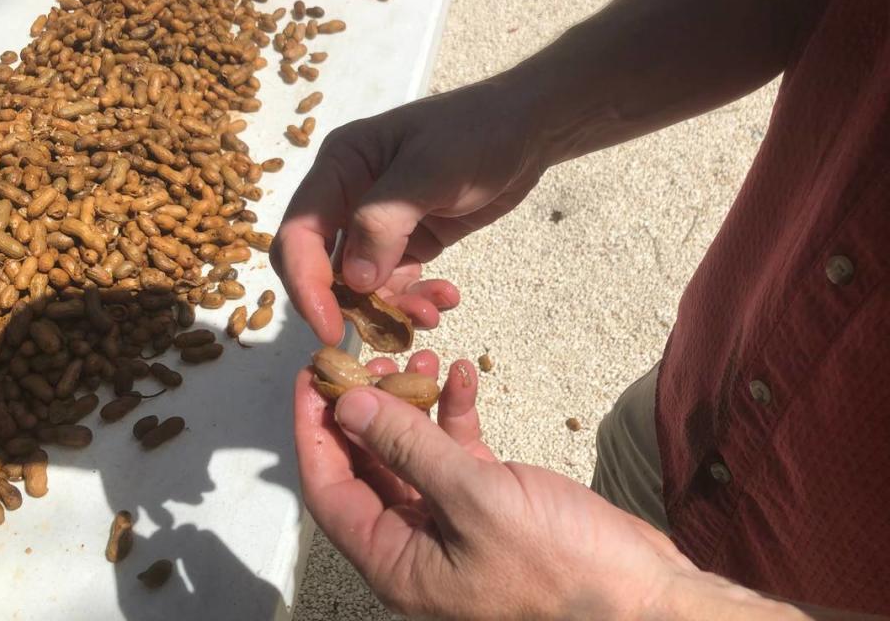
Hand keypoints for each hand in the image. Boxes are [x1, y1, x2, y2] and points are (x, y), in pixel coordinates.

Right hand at [272, 77, 543, 344]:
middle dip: (349, 304)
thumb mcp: (431, 169)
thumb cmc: (477, 132)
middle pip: (322, 265)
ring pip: (363, 283)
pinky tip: (446, 299)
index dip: (306, 284)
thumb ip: (386, 220)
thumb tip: (354, 280)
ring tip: (431, 313)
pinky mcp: (409, 242)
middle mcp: (349, 197)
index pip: (300, 233)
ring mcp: (379, 223)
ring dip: (391, 307)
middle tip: (384, 334)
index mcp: (341, 167)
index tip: (330, 329)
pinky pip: (397, 283)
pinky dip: (415, 299)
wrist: (527, 129)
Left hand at [294, 354, 694, 619]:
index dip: (313, 433)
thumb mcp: (474, 499)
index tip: (310, 378)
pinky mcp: (489, 501)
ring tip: (419, 359)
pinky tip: (463, 375)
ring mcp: (453, 521)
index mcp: (397, 562)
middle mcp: (416, 544)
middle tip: (367, 358)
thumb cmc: (560, 567)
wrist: (641, 594)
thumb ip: (408, 448)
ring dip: (412, 405)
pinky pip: (456, 451)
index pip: (329, 492)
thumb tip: (349, 406)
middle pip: (367, 466)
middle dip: (366, 408)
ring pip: (412, 451)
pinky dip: (455, 414)